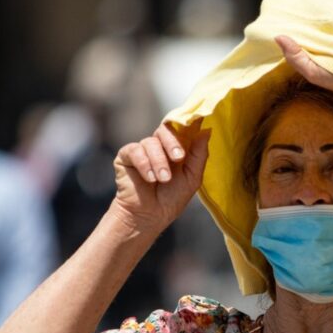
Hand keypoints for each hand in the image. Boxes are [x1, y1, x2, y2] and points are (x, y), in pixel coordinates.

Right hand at [111, 119, 209, 233]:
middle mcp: (159, 146)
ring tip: (163, 180)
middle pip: (165, 129)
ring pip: (151, 142)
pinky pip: (135, 150)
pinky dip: (144, 164)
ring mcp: (142, 150)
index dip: (189, 121)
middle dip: (173, 142)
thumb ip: (199, 154)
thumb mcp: (192, 177)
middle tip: (178, 158)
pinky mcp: (126, 156)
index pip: (182, 128)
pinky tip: (150, 178)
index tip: (198, 116)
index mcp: (176, 148)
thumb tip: (207, 130)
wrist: (150, 216)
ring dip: (159, 162)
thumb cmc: (172, 199)